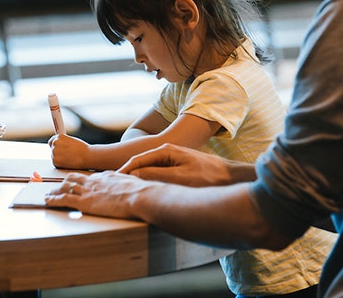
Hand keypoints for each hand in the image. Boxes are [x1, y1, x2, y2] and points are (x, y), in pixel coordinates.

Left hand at [44, 171, 151, 219]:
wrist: (139, 196)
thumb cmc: (141, 192)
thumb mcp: (134, 184)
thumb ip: (129, 185)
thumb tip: (134, 188)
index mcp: (106, 176)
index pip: (89, 177)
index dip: (82, 180)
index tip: (77, 182)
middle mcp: (94, 181)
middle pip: (74, 178)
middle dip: (64, 182)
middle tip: (58, 185)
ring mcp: (88, 191)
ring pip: (66, 188)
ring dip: (55, 191)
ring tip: (48, 194)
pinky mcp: (85, 202)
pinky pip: (64, 199)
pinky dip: (54, 200)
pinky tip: (47, 201)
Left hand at [48, 133, 90, 169]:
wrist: (87, 156)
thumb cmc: (82, 149)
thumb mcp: (72, 140)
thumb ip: (63, 142)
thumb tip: (60, 145)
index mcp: (59, 137)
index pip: (51, 141)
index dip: (55, 145)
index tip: (58, 148)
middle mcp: (55, 143)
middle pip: (52, 149)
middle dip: (58, 152)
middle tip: (67, 155)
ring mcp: (54, 152)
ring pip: (54, 156)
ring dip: (59, 158)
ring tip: (70, 158)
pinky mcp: (55, 162)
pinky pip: (56, 163)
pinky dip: (60, 164)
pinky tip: (68, 162)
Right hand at [117, 143, 254, 186]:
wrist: (231, 178)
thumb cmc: (208, 177)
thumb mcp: (179, 178)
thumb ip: (155, 175)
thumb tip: (134, 175)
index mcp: (166, 150)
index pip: (137, 160)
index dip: (122, 172)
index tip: (110, 182)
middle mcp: (168, 152)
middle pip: (140, 164)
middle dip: (126, 174)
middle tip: (111, 186)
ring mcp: (173, 160)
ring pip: (148, 170)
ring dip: (136, 179)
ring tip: (123, 190)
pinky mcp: (179, 169)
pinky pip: (157, 175)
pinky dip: (147, 182)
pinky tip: (144, 191)